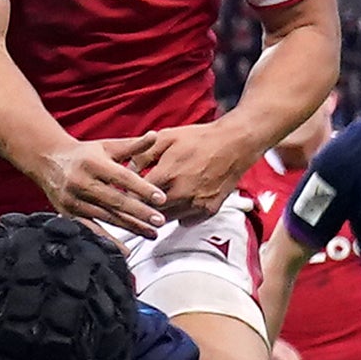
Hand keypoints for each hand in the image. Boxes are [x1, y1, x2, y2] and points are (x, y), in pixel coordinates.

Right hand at [33, 135, 167, 235]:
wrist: (47, 161)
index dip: (143, 188)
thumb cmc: (83, 154)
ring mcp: (74, 200)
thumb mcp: (106, 146)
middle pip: (115, 200)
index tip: (161, 198)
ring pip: (107, 217)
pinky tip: (124, 250)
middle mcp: (82, 182)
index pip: (122, 177)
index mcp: (93, 163)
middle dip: (139, 212)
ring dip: (130, 227)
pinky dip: (108, 240)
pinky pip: (91, 230)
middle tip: (160, 220)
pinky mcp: (68, 214)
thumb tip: (155, 136)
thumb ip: (132, 146)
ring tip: (151, 233)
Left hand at [125, 120, 255, 222]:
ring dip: (159, 213)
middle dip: (141, 207)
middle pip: (150, 212)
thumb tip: (126, 169)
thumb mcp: (166, 138)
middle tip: (137, 201)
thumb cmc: (201, 139)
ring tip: (155, 203)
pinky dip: (179, 215)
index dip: (128, 194)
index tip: (125, 192)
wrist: (235, 144)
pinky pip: (186, 221)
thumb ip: (142, 154)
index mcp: (168, 174)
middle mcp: (182, 193)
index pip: (137, 195)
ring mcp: (196, 204)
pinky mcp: (209, 210)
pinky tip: (176, 204)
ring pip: (167, 220)